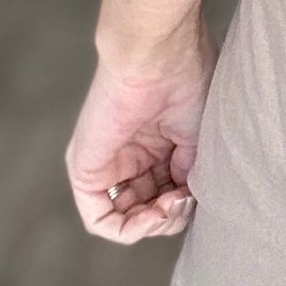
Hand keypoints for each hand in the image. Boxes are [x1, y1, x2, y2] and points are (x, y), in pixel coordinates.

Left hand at [65, 30, 215, 244]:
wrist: (157, 55)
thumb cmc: (186, 79)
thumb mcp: (200, 135)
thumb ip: (190, 173)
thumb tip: (184, 200)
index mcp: (159, 143)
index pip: (170, 193)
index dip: (187, 203)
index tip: (199, 192)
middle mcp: (133, 155)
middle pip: (150, 209)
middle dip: (172, 214)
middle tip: (186, 198)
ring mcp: (108, 164)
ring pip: (127, 219)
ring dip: (155, 223)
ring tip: (171, 204)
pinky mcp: (86, 170)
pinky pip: (101, 219)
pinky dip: (128, 229)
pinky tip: (152, 215)